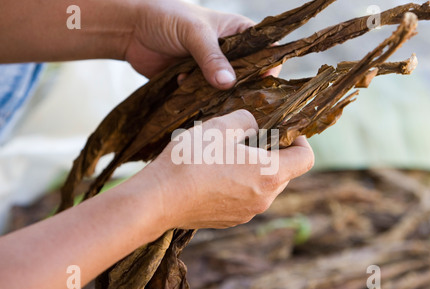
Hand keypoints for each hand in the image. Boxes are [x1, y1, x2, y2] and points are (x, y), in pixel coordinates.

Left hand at [125, 0, 254, 89]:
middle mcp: (229, 53)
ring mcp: (212, 69)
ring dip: (217, 95)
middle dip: (241, 87)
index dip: (267, 68)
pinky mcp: (196, 83)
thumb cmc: (166, 18)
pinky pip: (205, 97)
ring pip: (226, 90)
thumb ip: (211, 57)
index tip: (262, 85)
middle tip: (235, 98)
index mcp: (238, 33)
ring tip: (208, 94)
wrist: (131, 30)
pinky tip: (186, 88)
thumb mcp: (194, 33)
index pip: (265, 51)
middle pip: (247, 76)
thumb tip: (228, 83)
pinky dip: (199, 98)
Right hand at [138, 109, 314, 230]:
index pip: (306, 158)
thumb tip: (253, 125)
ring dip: (255, 170)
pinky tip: (215, 174)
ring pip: (264, 186)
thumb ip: (246, 119)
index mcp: (269, 174)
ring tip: (229, 155)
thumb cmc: (191, 160)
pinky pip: (246, 198)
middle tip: (251, 138)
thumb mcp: (220, 125)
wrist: (158, 199)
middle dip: (275, 153)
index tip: (284, 130)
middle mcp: (264, 199)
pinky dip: (240, 185)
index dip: (300, 140)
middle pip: (285, 173)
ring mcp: (247, 213)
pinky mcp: (229, 220)